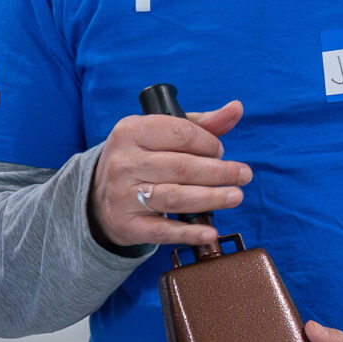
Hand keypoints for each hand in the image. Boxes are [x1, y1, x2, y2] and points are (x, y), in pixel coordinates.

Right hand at [88, 100, 248, 250]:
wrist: (99, 195)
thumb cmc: (140, 159)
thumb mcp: (160, 134)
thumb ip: (200, 124)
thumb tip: (236, 109)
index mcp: (131, 131)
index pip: (180, 133)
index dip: (208, 143)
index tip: (221, 152)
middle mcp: (124, 162)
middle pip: (181, 167)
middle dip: (219, 172)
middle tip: (243, 175)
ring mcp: (123, 195)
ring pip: (175, 198)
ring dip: (211, 198)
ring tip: (235, 197)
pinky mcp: (127, 225)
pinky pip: (163, 231)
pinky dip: (189, 233)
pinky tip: (211, 232)